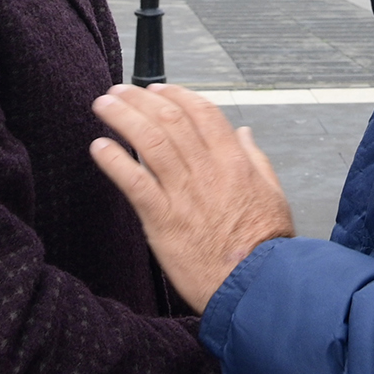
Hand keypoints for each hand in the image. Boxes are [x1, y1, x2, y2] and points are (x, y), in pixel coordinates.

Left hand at [89, 86, 295, 312]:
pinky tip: (99, 147)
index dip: (175, 96)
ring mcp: (184, 194)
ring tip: (104, 106)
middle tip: (119, 91)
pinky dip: (114, 161)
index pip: (202, 113)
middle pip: (170, 121)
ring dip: (123, 118)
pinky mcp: (163, 221)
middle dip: (140, 100)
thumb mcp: (273, 192)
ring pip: (149, 142)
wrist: (255, 285)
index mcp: (234, 161)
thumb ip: (256, 159)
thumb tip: (244, 133)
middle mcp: (208, 170)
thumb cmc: (265, 244)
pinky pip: (134, 182)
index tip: (156, 89)